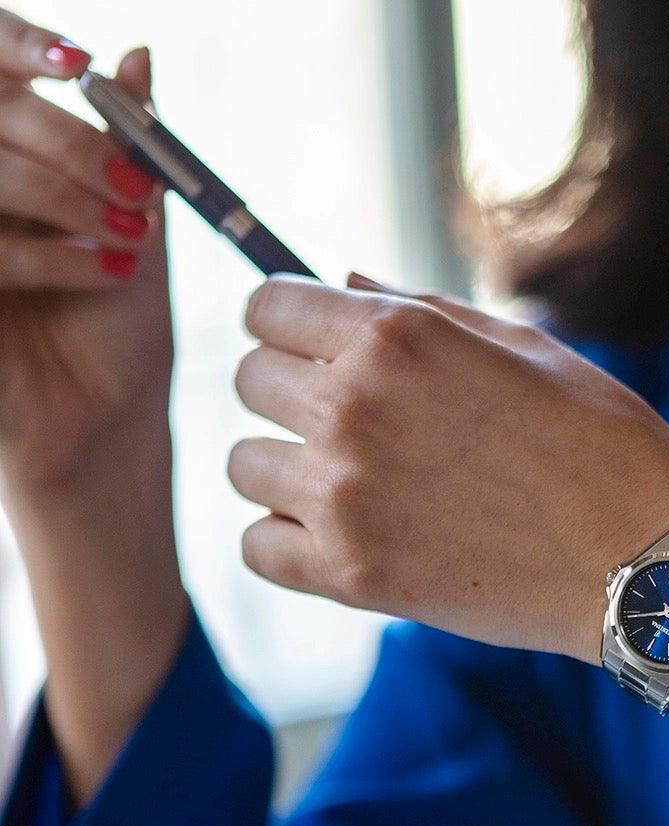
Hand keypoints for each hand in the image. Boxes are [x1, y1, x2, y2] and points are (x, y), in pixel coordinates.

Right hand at [0, 13, 169, 493]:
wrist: (109, 417)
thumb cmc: (122, 324)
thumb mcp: (135, 224)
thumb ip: (128, 146)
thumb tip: (137, 55)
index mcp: (6, 162)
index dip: (14, 46)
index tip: (74, 62)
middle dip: (63, 142)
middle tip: (135, 189)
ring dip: (60, 194)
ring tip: (131, 238)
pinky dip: (46, 254)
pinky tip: (109, 272)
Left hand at [230, 273, 668, 662]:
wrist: (644, 558)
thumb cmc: (599, 444)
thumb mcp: (523, 347)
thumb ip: (420, 310)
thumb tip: (342, 284)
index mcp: (398, 337)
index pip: (268, 306)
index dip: (285, 321)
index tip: (307, 345)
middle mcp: (356, 407)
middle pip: (250, 379)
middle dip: (289, 389)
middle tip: (347, 418)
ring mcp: (346, 496)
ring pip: (244, 465)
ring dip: (286, 466)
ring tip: (348, 481)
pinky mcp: (351, 575)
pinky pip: (258, 548)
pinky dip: (287, 541)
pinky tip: (337, 534)